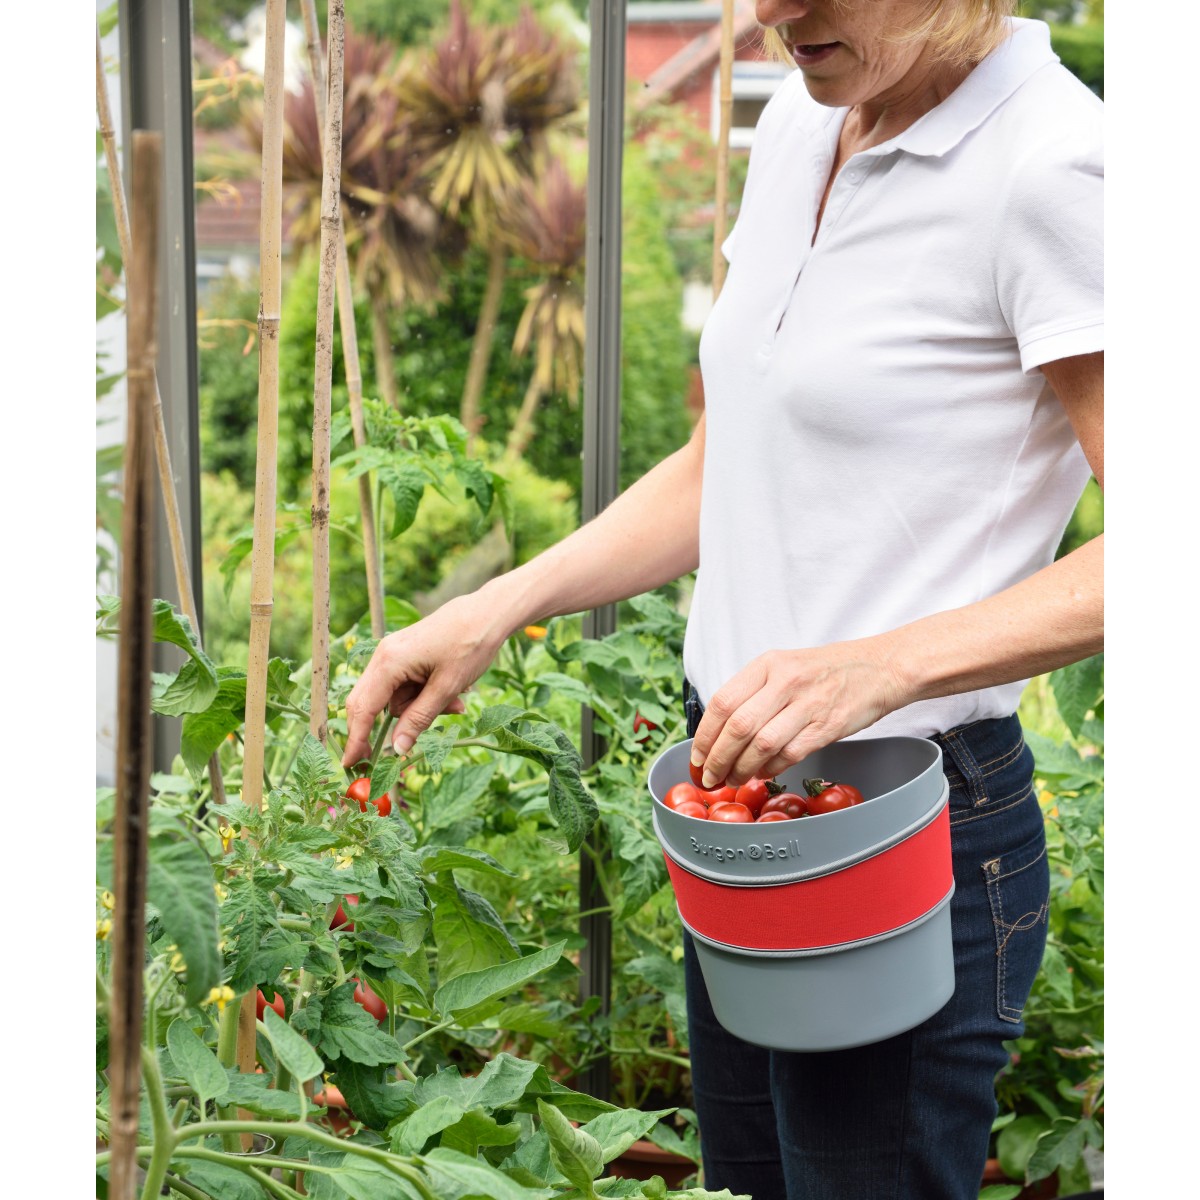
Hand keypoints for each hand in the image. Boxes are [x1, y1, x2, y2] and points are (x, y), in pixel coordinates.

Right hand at [341, 593, 509, 767]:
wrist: (488, 613)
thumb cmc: (470, 646)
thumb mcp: (447, 688)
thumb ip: (419, 719)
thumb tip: (397, 748)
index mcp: (389, 662)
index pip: (363, 708)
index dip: (356, 739)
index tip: (351, 763)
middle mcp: (384, 656)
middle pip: (370, 703)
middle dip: (392, 725)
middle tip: (402, 748)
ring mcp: (394, 654)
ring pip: (395, 698)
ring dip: (420, 708)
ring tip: (456, 703)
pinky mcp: (406, 654)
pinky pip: (406, 686)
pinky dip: (425, 696)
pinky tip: (452, 693)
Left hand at [690, 641, 905, 787]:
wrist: (880, 668)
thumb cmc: (827, 670)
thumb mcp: (784, 666)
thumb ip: (754, 692)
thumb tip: (720, 733)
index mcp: (767, 664)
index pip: (722, 702)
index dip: (704, 735)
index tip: (697, 757)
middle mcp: (785, 681)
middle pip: (738, 727)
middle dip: (717, 759)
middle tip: (710, 777)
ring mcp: (807, 704)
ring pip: (761, 745)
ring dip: (742, 769)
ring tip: (734, 779)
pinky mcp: (827, 726)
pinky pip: (790, 754)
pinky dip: (771, 768)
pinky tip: (764, 773)